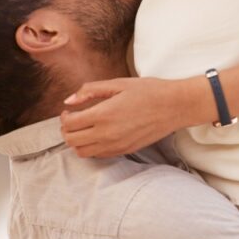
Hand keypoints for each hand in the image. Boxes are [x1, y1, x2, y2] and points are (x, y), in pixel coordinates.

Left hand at [61, 77, 185, 157]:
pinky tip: (99, 134)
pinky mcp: (125, 151)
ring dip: (77, 141)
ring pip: (82, 152)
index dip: (64, 117)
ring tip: (84, 129)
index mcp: (103, 114)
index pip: (69, 124)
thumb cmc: (149, 91)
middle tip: (73, 119)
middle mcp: (107, 134)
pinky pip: (98, 155)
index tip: (69, 110)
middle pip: (71, 141)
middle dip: (67, 130)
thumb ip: (90, 90)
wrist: (175, 106)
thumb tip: (69, 100)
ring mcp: (116, 145)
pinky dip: (91, 148)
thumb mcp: (118, 83)